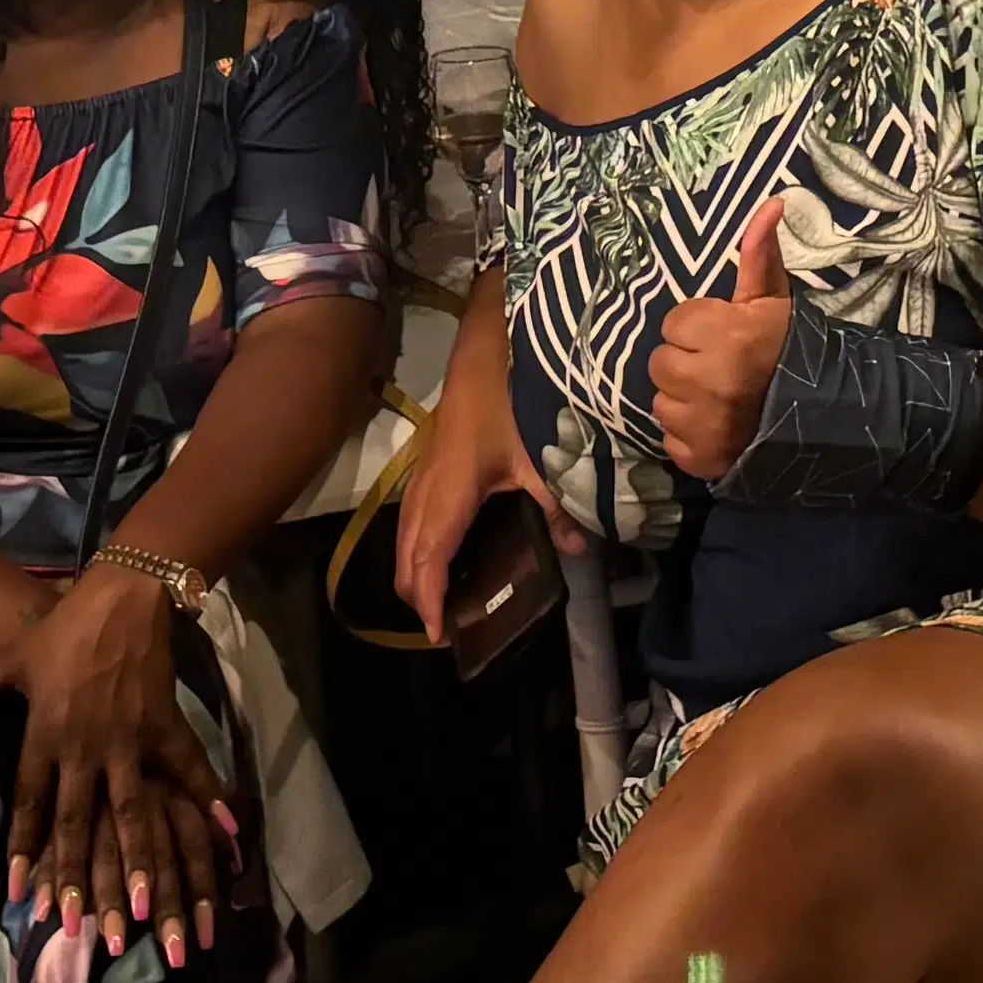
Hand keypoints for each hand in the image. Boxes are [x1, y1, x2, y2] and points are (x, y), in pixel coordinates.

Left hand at [0, 569, 232, 963]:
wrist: (123, 594)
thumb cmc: (64, 628)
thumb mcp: (13, 654)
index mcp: (45, 734)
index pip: (30, 803)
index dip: (24, 849)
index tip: (21, 894)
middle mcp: (85, 746)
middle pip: (76, 821)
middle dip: (75, 875)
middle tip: (78, 925)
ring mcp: (129, 740)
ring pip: (130, 810)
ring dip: (137, 859)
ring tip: (143, 905)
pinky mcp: (165, 727)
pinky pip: (189, 771)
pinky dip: (209, 800)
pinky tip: (227, 835)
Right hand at [395, 367, 546, 638]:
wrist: (487, 349)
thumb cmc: (511, 398)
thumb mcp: (541, 452)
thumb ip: (558, 502)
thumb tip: (577, 548)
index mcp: (452, 490)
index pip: (430, 556)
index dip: (430, 598)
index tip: (436, 632)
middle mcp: (428, 486)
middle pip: (407, 554)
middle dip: (417, 594)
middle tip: (441, 626)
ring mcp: (423, 473)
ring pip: (405, 536)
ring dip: (414, 571)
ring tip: (437, 601)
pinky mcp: (428, 464)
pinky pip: (413, 518)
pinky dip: (418, 546)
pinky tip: (441, 555)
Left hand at [648, 196, 799, 479]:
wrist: (824, 417)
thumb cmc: (790, 349)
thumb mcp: (774, 299)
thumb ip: (759, 253)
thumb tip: (771, 201)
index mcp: (727, 334)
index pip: (674, 323)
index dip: (698, 327)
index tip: (725, 335)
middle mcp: (710, 379)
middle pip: (661, 363)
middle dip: (686, 362)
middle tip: (720, 367)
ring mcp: (704, 424)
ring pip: (662, 403)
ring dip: (684, 400)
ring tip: (719, 398)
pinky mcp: (701, 458)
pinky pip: (672, 441)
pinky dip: (690, 435)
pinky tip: (717, 426)